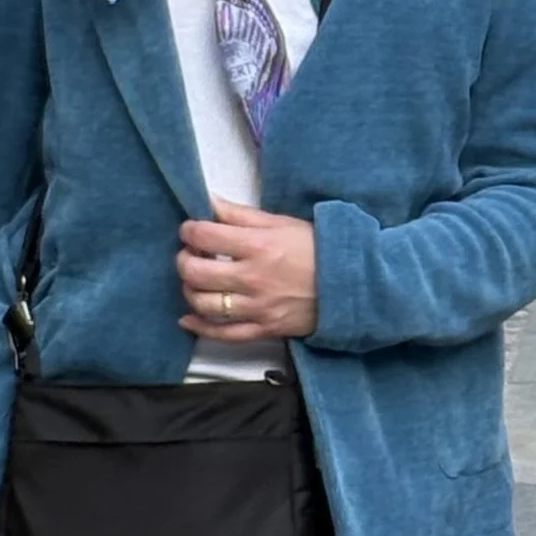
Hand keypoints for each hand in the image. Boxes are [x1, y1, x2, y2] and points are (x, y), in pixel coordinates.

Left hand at [178, 200, 319, 342]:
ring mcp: (257, 307)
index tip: (191, 230)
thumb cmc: (316, 248)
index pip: (205, 236)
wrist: (351, 283)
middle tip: (190, 254)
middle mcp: (253, 279)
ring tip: (196, 281)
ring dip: (189, 291)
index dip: (189, 231)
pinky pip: (224, 334)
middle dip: (184, 260)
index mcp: (258, 246)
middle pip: (196, 272)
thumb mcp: (280, 222)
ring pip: (204, 304)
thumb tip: (207, 201)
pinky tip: (188, 318)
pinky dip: (200, 328)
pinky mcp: (264, 329)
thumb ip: (240, 214)